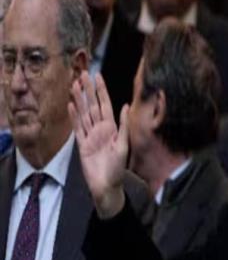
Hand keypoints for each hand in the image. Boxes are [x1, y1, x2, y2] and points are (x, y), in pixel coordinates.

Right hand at [69, 72, 127, 217]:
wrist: (106, 186)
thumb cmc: (118, 169)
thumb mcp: (123, 146)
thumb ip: (123, 126)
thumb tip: (125, 106)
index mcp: (112, 129)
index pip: (106, 105)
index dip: (101, 91)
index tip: (98, 76)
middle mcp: (101, 131)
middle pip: (92, 106)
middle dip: (88, 90)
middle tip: (83, 73)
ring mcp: (90, 137)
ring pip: (83, 114)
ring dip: (79, 99)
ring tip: (74, 84)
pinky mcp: (82, 145)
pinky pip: (77, 128)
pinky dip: (74, 116)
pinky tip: (71, 104)